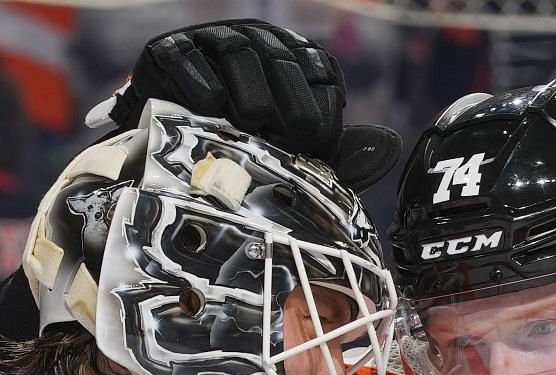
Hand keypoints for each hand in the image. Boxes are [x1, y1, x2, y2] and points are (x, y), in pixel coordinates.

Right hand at [92, 20, 400, 189]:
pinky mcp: (168, 50)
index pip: (318, 73)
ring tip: (253, 125)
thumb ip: (338, 152)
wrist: (166, 144)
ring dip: (250, 91)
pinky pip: (188, 59)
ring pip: (238, 54)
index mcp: (292, 58)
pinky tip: (210, 108)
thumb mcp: (290, 153)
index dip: (322, 107)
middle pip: (281, 61)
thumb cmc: (240, 151)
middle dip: (290, 99)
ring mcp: (210, 40)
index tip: (317, 144)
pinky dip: (201, 82)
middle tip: (293, 137)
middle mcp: (255, 40)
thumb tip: (389, 146)